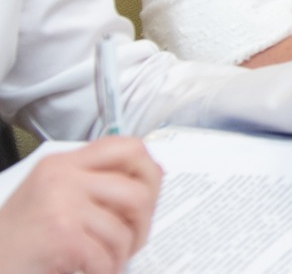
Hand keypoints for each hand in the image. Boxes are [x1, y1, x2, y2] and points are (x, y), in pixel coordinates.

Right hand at [0, 136, 161, 273]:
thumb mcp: (53, 195)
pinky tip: (96, 271)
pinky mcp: (63, 237)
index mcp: (63, 164)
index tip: (150, 191)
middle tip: (135, 237)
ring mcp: (63, 206)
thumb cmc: (20, 237)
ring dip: (123, 252)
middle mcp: (63, 179)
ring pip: (124, 229)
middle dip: (145, 220)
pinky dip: (107, 270)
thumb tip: (154, 175)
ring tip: (110, 259)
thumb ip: (95, 182)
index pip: (126, 148)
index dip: (148, 170)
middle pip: (137, 190)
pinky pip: (107, 256)